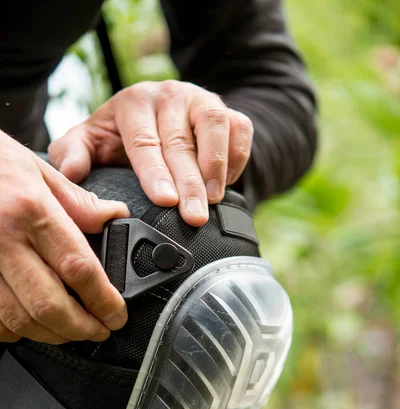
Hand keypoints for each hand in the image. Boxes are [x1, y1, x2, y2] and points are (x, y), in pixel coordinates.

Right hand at [0, 132, 129, 343]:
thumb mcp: (38, 169)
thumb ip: (77, 201)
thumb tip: (113, 218)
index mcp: (29, 209)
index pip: (78, 267)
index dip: (103, 301)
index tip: (117, 315)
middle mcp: (1, 239)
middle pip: (49, 305)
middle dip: (81, 328)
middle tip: (99, 330)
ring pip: (18, 319)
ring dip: (51, 334)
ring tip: (71, 331)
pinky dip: (15, 329)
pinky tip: (32, 324)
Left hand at [49, 81, 253, 225]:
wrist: (156, 117)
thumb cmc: (120, 137)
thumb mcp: (90, 142)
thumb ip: (73, 153)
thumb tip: (70, 172)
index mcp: (134, 102)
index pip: (145, 140)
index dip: (155, 172)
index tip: (165, 200)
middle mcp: (169, 95)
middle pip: (182, 141)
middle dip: (190, 183)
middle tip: (194, 218)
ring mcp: (201, 100)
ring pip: (216, 126)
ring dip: (217, 167)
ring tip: (214, 201)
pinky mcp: (227, 111)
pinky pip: (241, 130)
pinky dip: (238, 158)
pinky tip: (226, 185)